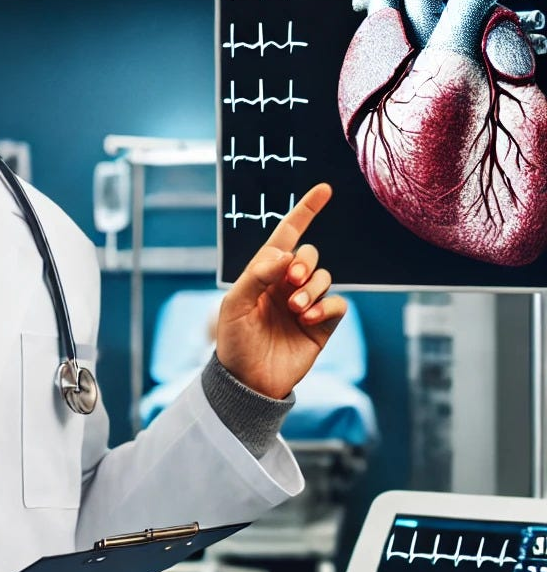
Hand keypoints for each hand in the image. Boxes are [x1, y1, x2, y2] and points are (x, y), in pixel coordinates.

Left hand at [215, 182, 346, 399]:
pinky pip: (337, 304)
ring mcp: (306, 304)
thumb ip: (256, 276)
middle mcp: (287, 284)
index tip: (324, 190)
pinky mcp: (322, 325)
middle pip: (309, 255)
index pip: (287, 235)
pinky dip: (326, 306)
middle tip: (290, 280)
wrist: (247, 381)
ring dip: (313, 288)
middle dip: (304, 263)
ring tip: (296, 307)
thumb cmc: (234, 341)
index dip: (305, 211)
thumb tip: (284, 255)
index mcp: (264, 273)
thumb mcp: (234, 305)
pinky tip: (307, 318)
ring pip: (325, 278)